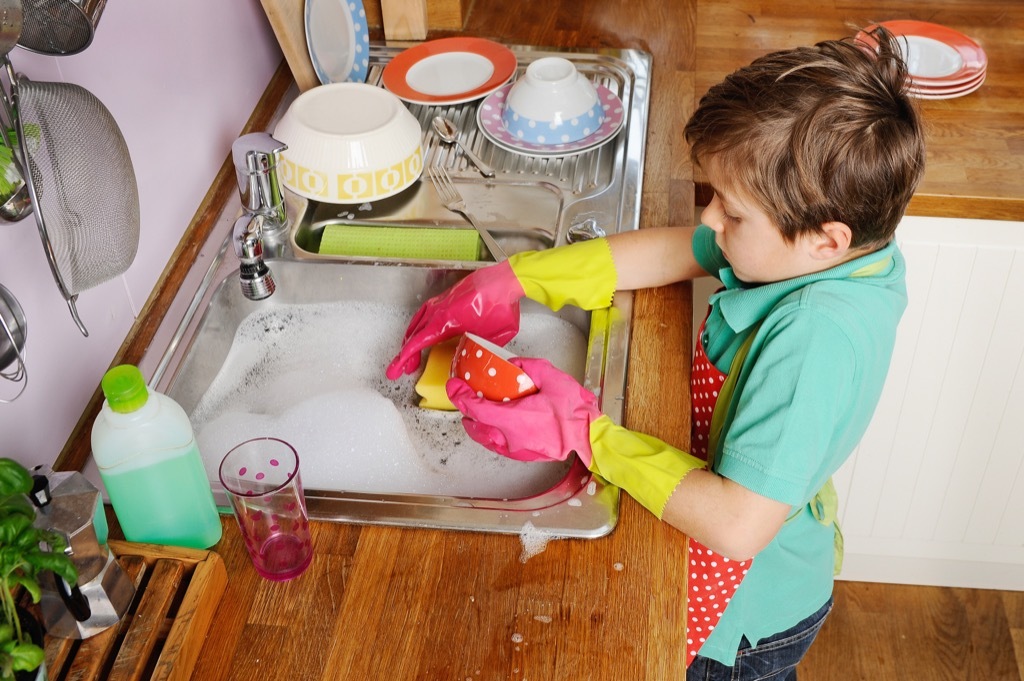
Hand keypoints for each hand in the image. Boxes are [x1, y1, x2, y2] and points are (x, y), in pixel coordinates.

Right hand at [385, 262, 525, 379]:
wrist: (505, 280)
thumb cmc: (501, 306)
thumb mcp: (493, 338)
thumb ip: (478, 351)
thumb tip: (472, 365)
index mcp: (446, 321)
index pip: (418, 342)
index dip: (406, 357)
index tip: (398, 369)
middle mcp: (439, 310)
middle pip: (414, 334)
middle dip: (406, 354)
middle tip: (402, 369)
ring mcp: (440, 302)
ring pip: (417, 323)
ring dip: (411, 341)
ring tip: (410, 356)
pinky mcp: (445, 298)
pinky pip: (424, 314)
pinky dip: (418, 327)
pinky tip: (420, 334)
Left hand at [445, 357, 601, 463]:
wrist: (588, 435)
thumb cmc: (574, 410)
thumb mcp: (552, 377)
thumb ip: (529, 367)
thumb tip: (512, 364)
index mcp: (514, 418)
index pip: (476, 409)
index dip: (460, 397)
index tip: (455, 386)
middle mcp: (510, 437)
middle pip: (475, 425)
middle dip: (465, 410)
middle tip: (464, 394)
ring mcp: (516, 449)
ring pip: (484, 438)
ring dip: (475, 423)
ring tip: (474, 409)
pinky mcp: (523, 454)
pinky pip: (496, 445)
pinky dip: (488, 434)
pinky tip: (492, 424)